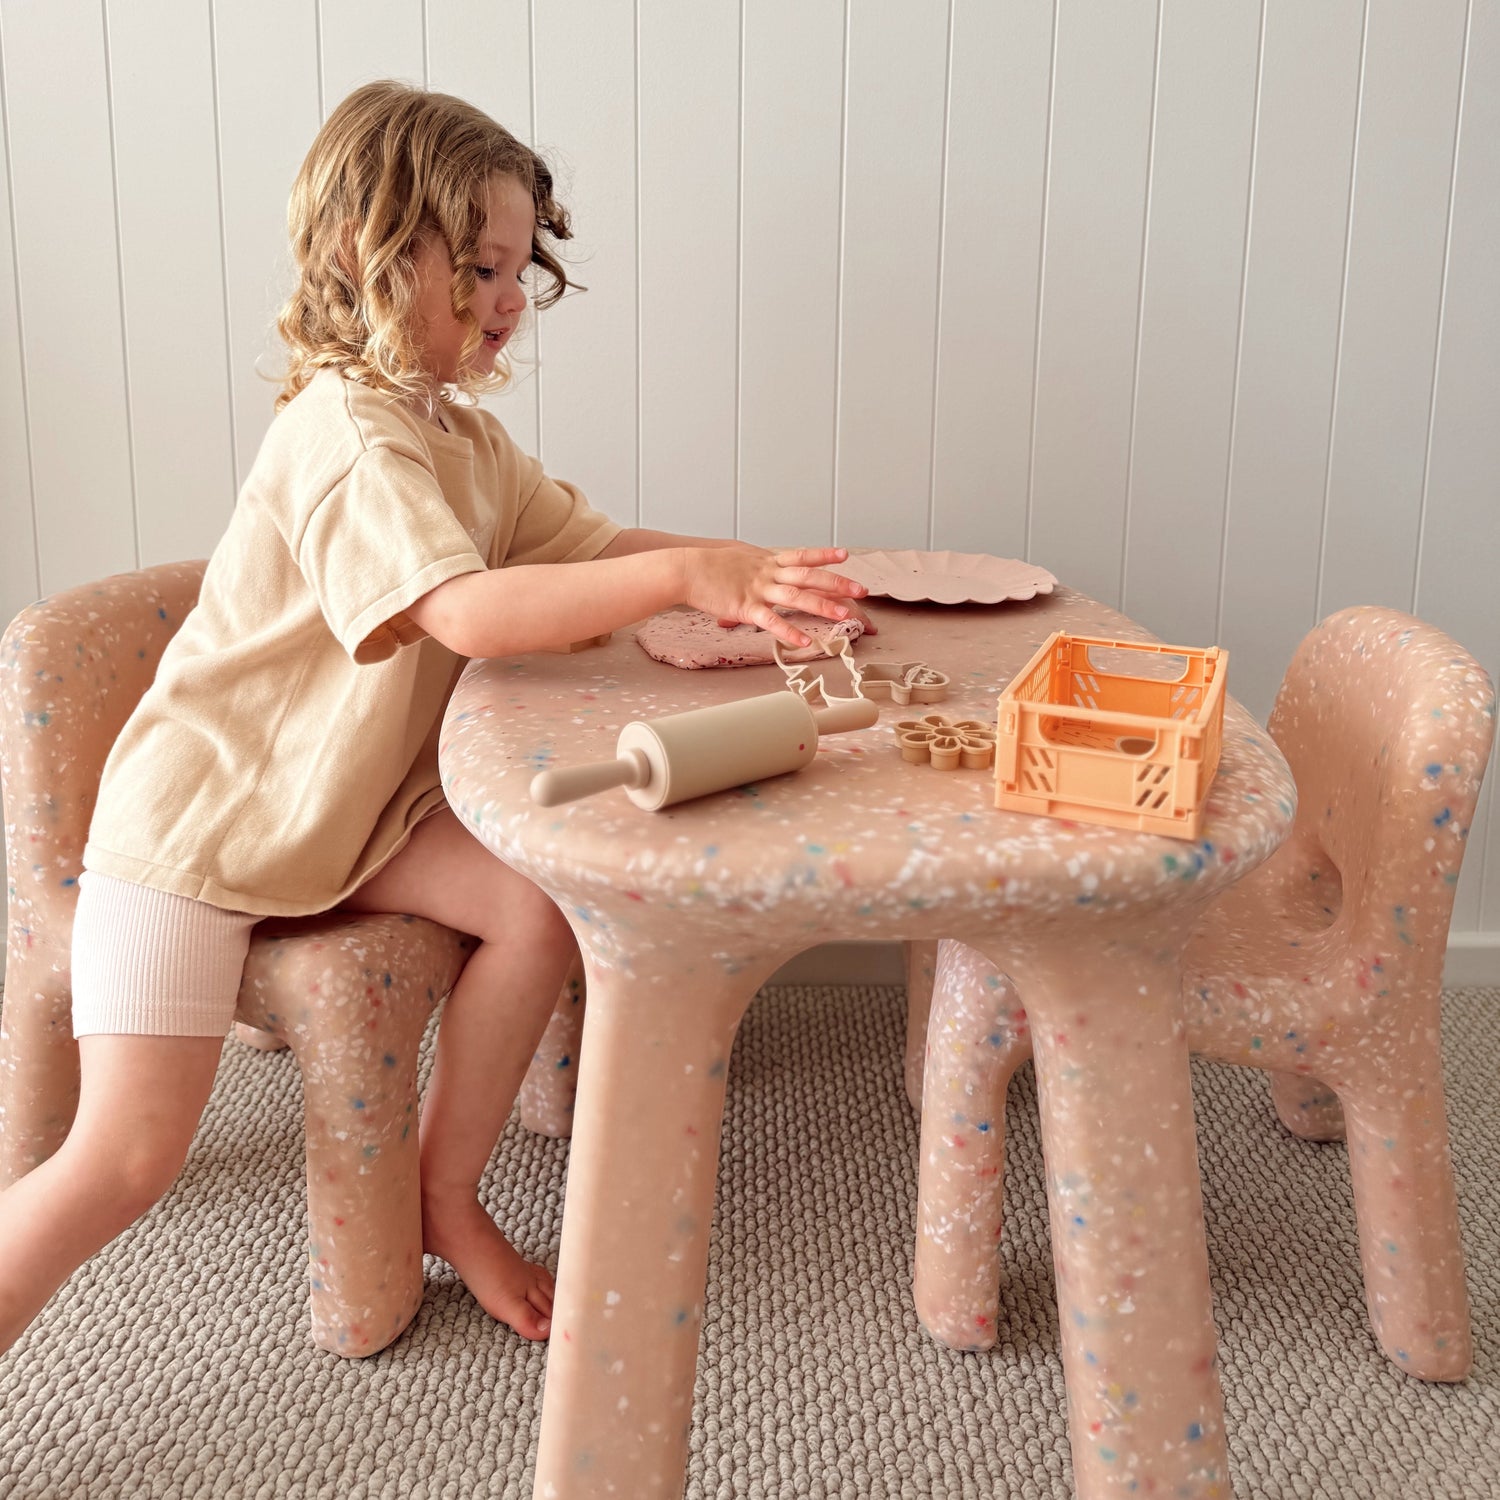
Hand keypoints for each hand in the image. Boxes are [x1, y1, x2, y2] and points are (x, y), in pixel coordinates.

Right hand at [684, 545, 868, 648]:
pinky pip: (772, 621)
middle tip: (861, 590)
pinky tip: (805, 641)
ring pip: (797, 597)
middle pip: (809, 576)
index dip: (824, 555)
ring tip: (844, 615)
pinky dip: (789, 632)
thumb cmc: (708, 567)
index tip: (845, 555)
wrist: (685, 569)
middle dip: (837, 583)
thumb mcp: (738, 560)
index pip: (802, 555)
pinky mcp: (745, 607)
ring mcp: (758, 590)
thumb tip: (762, 571)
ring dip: (822, 606)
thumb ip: (755, 568)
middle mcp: (768, 573)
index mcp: (767, 561)